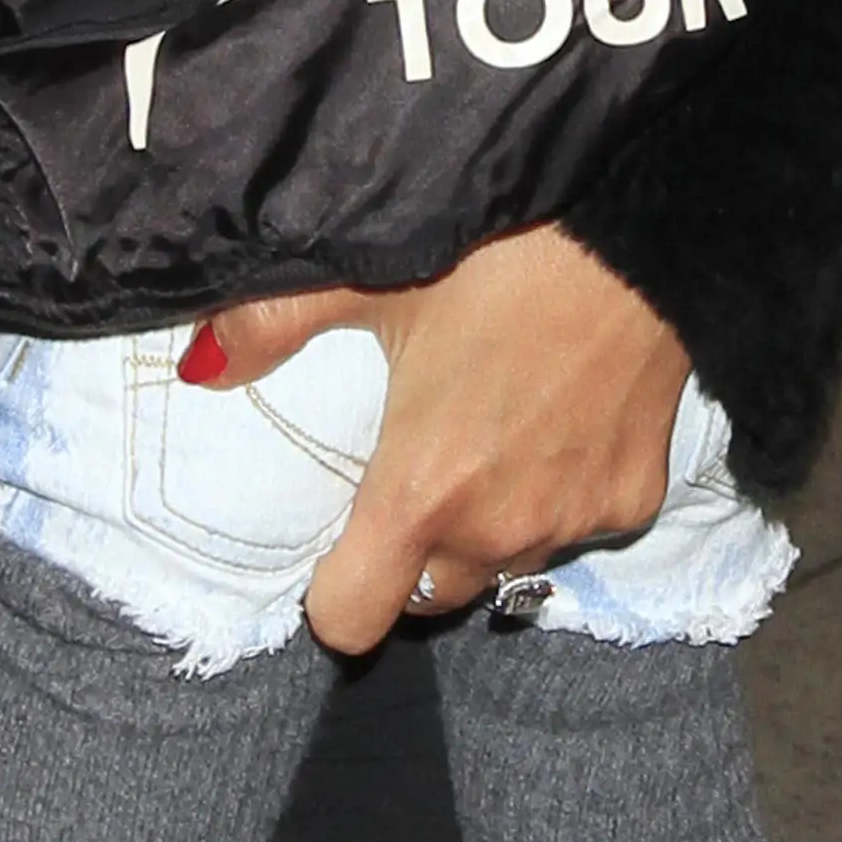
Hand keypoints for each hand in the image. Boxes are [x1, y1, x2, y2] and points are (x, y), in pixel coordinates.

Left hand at [199, 221, 688, 654]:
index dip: (332, 594)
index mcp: (419, 492)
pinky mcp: (635, 498)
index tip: (334, 547)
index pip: (354, 621)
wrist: (640, 220)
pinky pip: (576, 529)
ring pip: (506, 564)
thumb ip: (269, 327)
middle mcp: (498, 528)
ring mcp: (574, 520)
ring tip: (489, 436)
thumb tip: (201, 366)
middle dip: (412, 554)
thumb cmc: (499, 244)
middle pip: (430, 597)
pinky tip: (558, 421)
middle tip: (416, 468)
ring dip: (487, 528)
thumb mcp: (364, 274)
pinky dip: (558, 497)